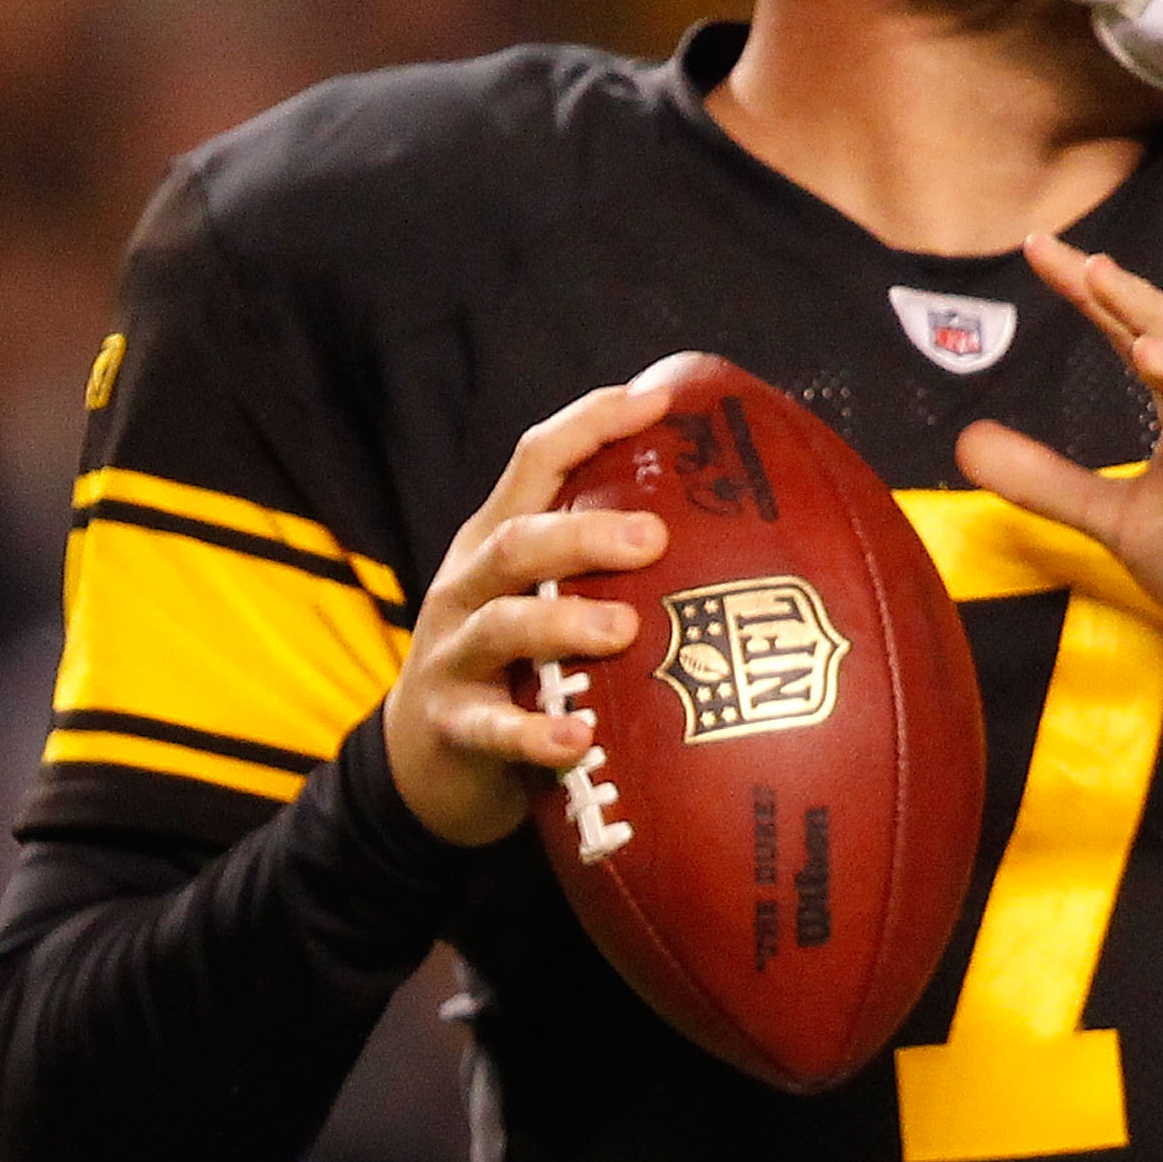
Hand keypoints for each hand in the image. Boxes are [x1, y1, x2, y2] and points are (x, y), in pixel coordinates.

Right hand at [383, 381, 672, 844]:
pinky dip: (534, 736)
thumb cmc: (518, 666)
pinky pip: (494, 729)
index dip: (590, 425)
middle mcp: (469, 587)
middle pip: (518, 541)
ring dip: (564, 622)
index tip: (658, 402)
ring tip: (625, 628)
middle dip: (585, 534)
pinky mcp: (453, 726)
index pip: (538, 463)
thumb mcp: (546, 599)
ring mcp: (455, 655)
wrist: (425, 758)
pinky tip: (577, 741)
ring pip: (502, 625)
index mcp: (498, 542)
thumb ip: (610, 567)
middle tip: (655, 538)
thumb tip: (737, 539)